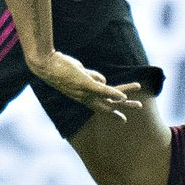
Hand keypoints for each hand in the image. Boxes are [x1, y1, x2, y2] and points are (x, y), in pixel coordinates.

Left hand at [28, 51, 144, 119]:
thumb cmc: (60, 67)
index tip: (123, 119)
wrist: (45, 64)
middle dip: (123, 106)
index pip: (100, 106)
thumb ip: (92, 76)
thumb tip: (104, 80)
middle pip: (107, 105)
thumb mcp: (79, 72)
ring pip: (109, 96)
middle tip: (139, 106)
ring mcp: (84, 91)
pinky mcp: (84, 83)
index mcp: (82, 96)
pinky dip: (113, 93)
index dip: (112, 113)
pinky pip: (102, 89)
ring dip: (125, 97)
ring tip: (137, 98)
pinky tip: (123, 96)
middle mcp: (84, 97)